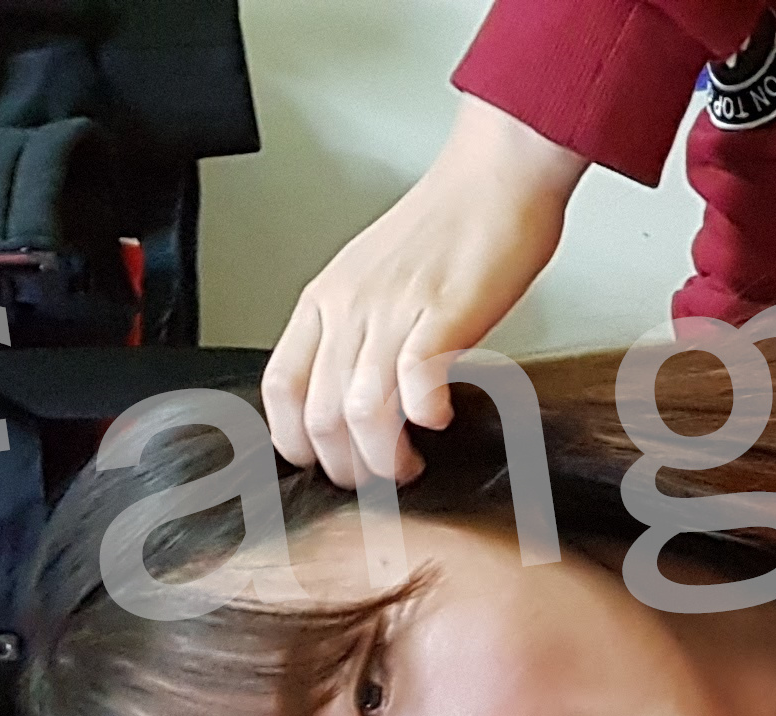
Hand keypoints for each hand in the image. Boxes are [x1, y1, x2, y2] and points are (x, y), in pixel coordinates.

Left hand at [263, 101, 587, 488]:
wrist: (496, 174)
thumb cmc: (450, 227)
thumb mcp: (379, 278)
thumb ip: (361, 330)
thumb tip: (359, 393)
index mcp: (325, 298)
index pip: (279, 387)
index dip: (296, 441)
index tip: (328, 461)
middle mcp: (349, 307)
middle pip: (317, 415)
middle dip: (344, 467)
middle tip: (375, 481)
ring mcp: (392, 310)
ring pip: (358, 412)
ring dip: (382, 457)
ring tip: (407, 465)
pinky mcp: (442, 313)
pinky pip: (413, 383)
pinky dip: (423, 416)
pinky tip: (438, 418)